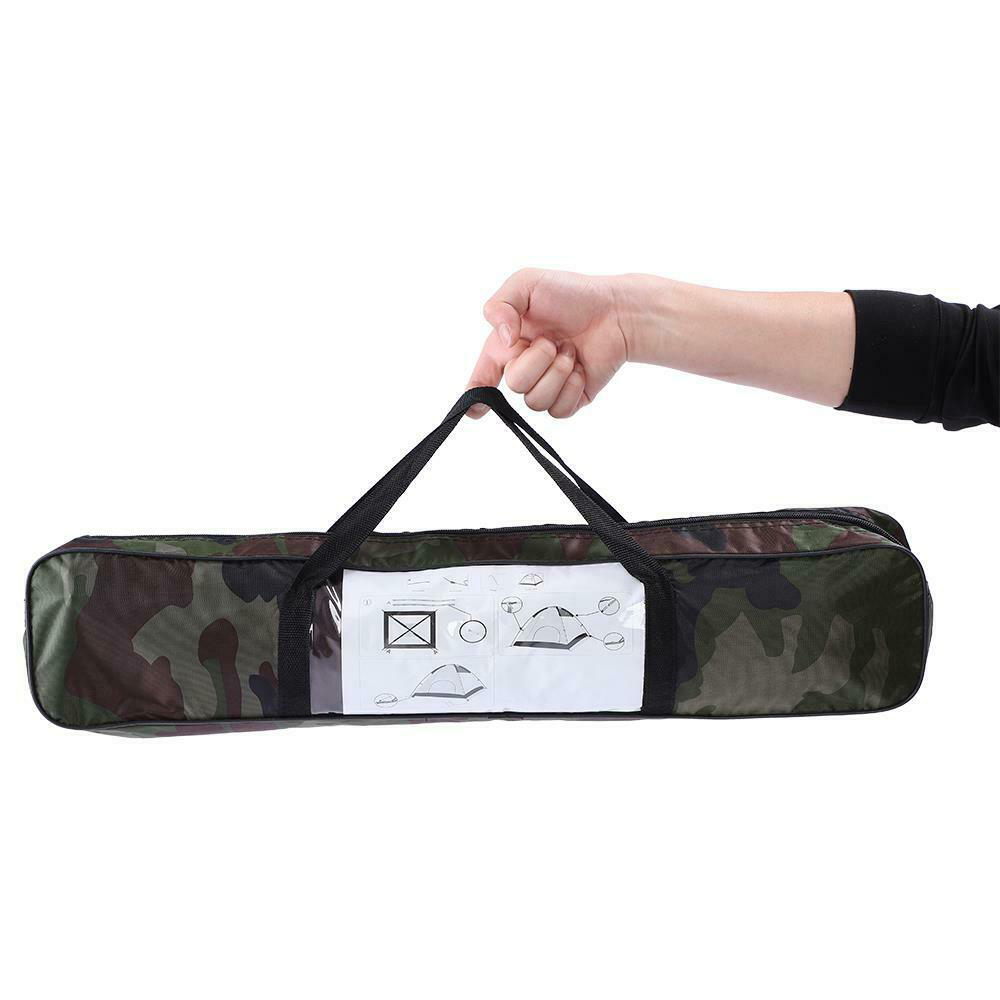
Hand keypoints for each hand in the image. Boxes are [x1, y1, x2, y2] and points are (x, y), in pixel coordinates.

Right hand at [466, 269, 630, 417]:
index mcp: (506, 346)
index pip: (482, 377)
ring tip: (570, 351)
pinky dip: (571, 388)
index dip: (475, 394)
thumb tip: (503, 341)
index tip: (474, 408)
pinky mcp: (570, 399)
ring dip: (557, 372)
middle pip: (514, 385)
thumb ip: (500, 306)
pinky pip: (559, 411)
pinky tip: (580, 368)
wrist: (615, 311)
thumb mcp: (527, 283)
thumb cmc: (573, 294)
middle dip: (536, 360)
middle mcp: (524, 368)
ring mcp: (547, 386)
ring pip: (535, 402)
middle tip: (553, 340)